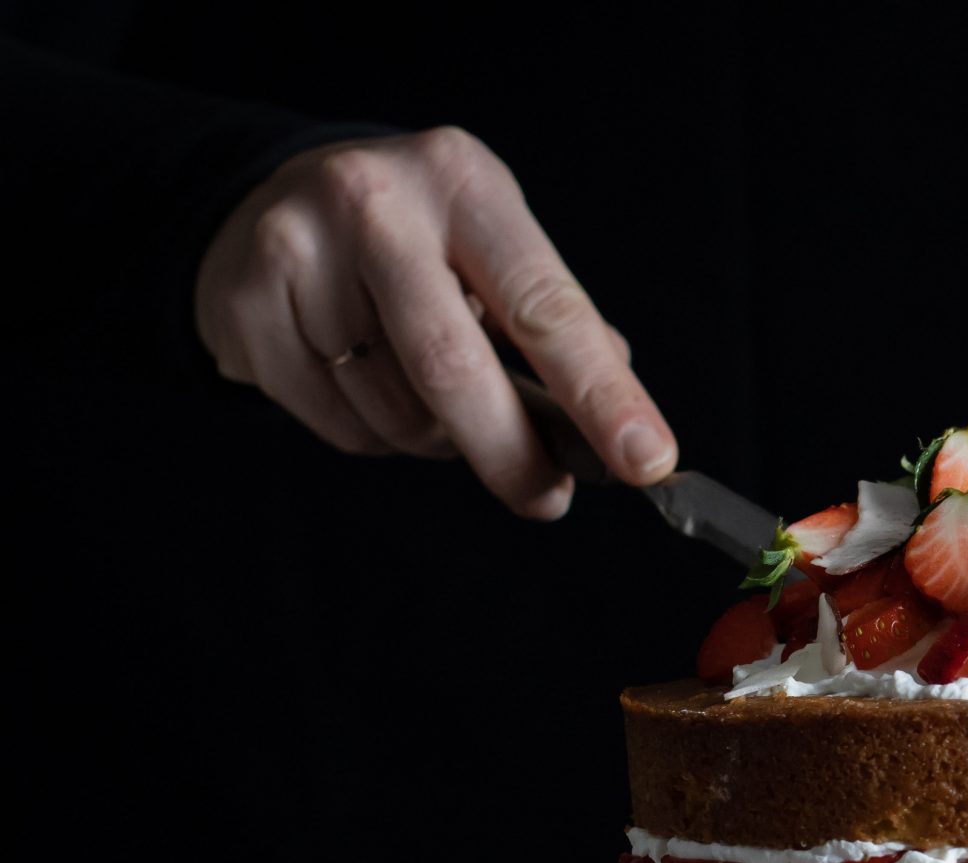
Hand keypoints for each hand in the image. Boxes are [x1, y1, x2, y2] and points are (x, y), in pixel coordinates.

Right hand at [193, 127, 675, 518]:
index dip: (600, 393)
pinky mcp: (246, 306)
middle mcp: (374, 204)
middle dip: (511, 454)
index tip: (645, 458)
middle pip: (454, 369)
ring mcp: (297, 251)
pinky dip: (376, 436)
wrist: (267, 201)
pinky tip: (368, 385)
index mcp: (461, 182)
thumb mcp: (491, 247)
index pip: (544, 305)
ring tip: (430, 394)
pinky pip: (341, 426)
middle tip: (545, 498)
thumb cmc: (414, 241)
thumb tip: (620, 423)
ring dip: (438, 439)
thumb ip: (554, 327)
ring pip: (398, 413)